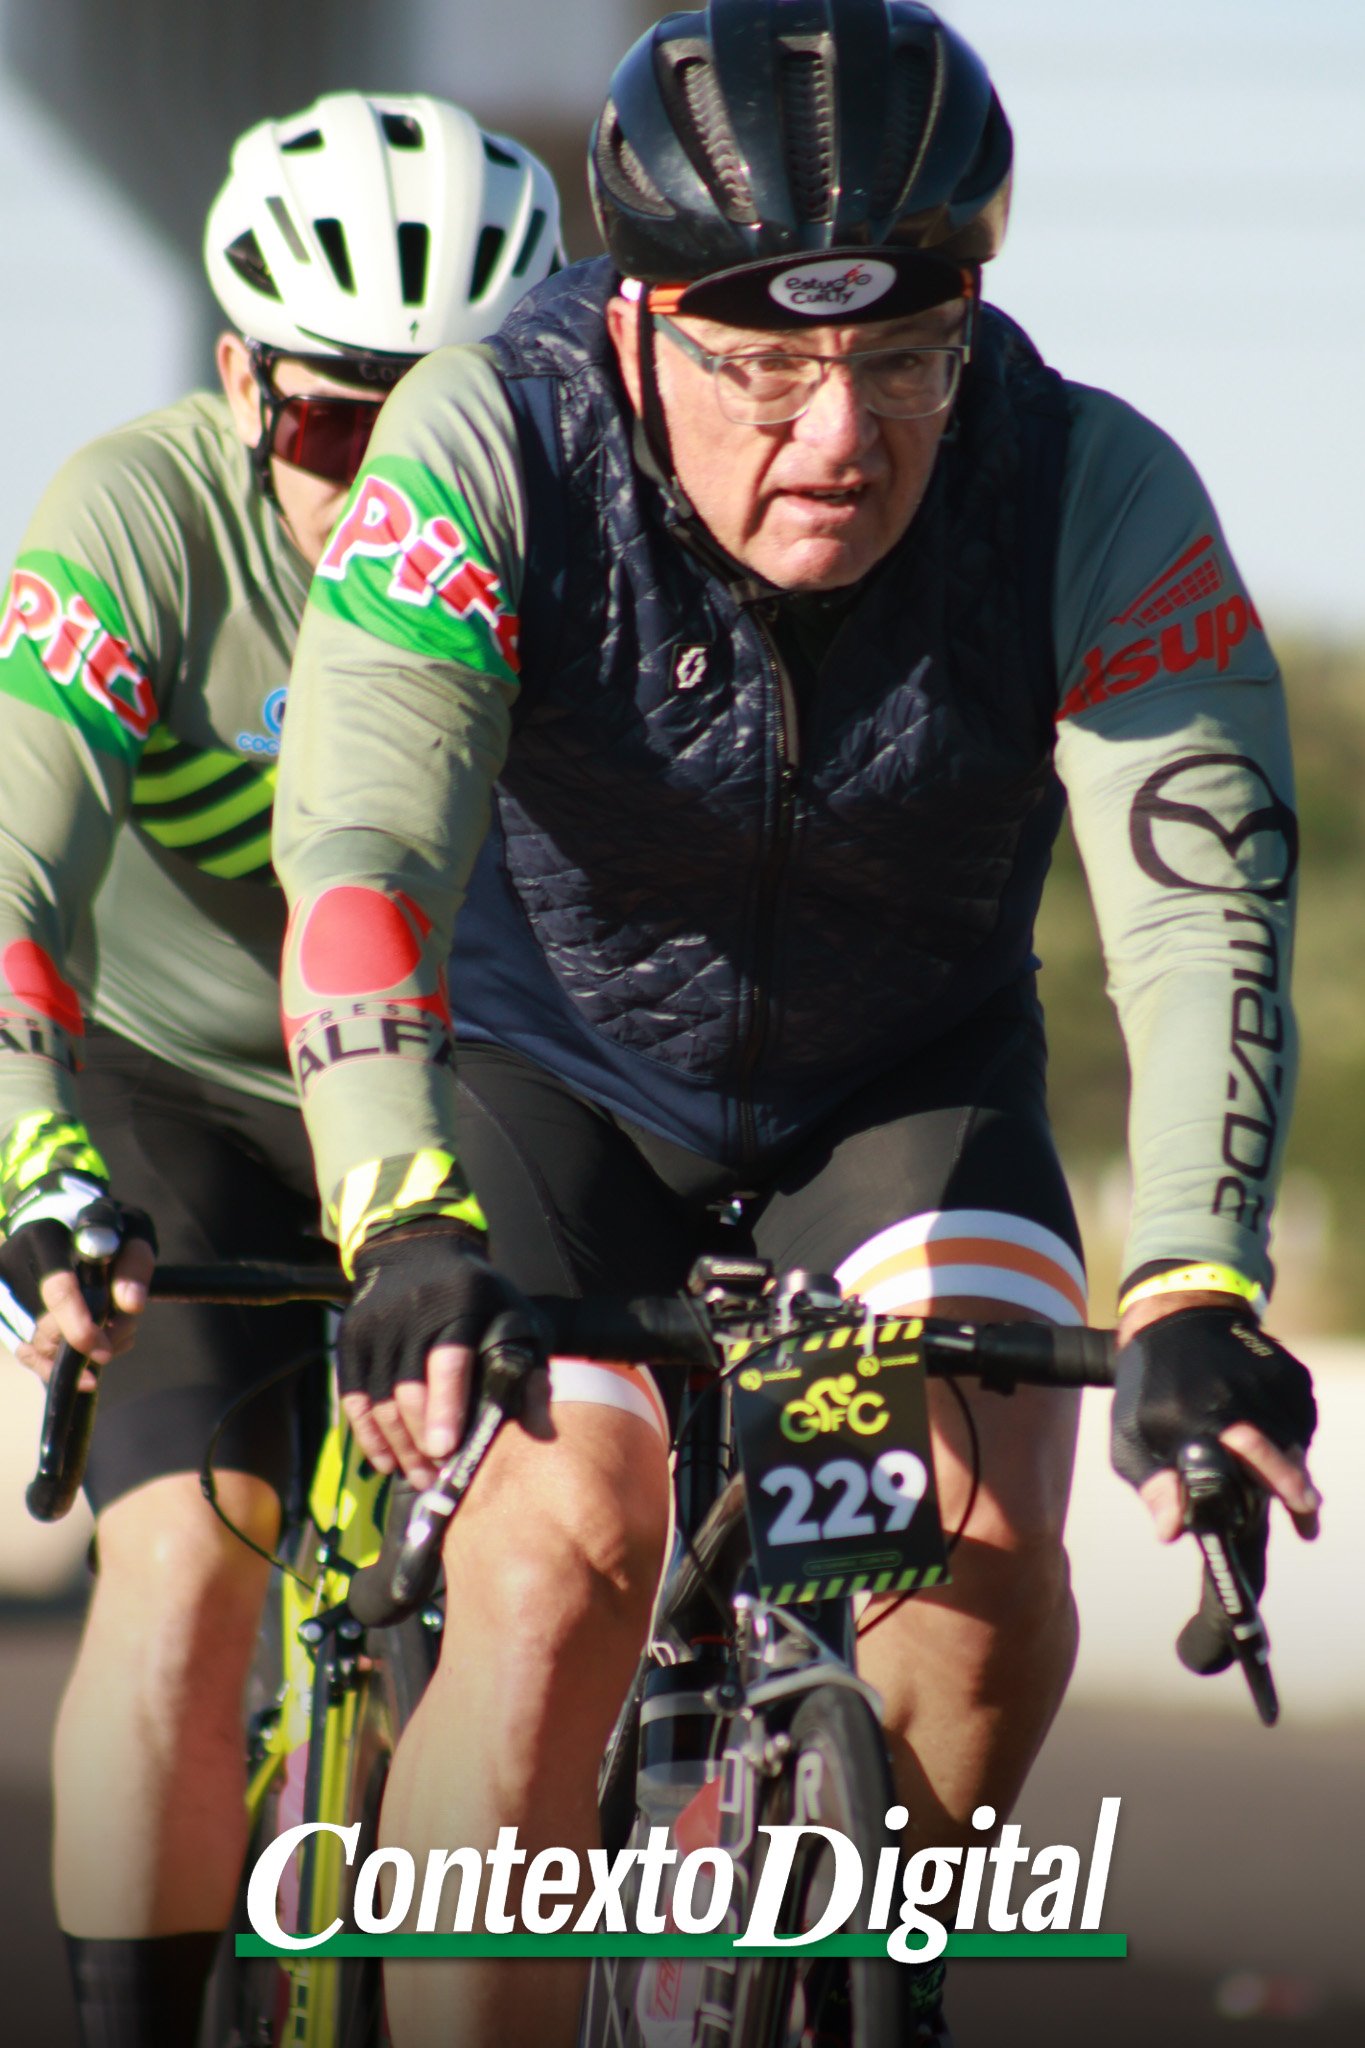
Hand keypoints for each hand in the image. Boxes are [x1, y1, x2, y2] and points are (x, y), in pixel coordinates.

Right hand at [0, 1187, 156, 1387]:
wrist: (65, 1222)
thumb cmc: (103, 1227)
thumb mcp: (130, 1229)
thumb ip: (134, 1262)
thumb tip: (130, 1305)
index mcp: (44, 1238)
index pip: (58, 1290)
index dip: (79, 1326)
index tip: (104, 1350)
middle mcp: (13, 1267)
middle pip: (49, 1329)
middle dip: (93, 1339)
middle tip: (123, 1329)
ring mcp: (4, 1294)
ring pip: (40, 1347)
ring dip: (83, 1353)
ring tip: (113, 1331)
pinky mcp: (5, 1315)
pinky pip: (30, 1355)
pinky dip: (62, 1364)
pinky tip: (90, 1360)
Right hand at [339, 1224, 537, 1486]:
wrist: (416, 1249)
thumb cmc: (480, 1296)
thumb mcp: (517, 1317)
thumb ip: (531, 1371)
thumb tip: (542, 1432)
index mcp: (459, 1303)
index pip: (448, 1361)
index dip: (446, 1407)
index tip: (445, 1450)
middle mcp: (410, 1313)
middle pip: (408, 1391)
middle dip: (422, 1442)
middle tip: (439, 1478)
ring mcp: (375, 1326)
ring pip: (378, 1401)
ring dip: (398, 1447)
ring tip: (420, 1478)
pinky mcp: (351, 1339)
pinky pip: (354, 1398)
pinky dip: (368, 1434)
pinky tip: (386, 1461)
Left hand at [1112, 1295, 1320, 1544]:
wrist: (1176, 1317)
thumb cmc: (1148, 1386)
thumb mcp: (1132, 1436)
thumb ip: (1154, 1485)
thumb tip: (1170, 1533)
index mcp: (1195, 1415)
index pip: (1243, 1462)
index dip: (1271, 1489)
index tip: (1297, 1516)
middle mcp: (1237, 1396)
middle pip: (1281, 1456)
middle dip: (1296, 1489)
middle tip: (1306, 1518)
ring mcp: (1266, 1381)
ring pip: (1295, 1439)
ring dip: (1292, 1465)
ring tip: (1290, 1486)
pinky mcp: (1287, 1372)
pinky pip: (1301, 1417)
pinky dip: (1294, 1436)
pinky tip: (1277, 1444)